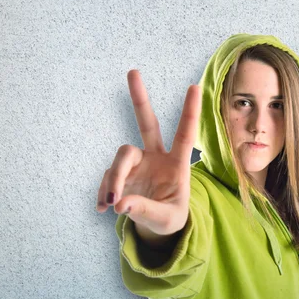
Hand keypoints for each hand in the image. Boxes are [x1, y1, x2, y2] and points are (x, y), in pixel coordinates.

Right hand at [96, 70, 200, 236]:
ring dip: (114, 178)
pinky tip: (103, 208)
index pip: (185, 135)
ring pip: (121, 157)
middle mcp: (156, 157)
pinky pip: (108, 178)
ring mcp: (137, 164)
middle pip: (147, 123)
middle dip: (140, 98)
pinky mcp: (120, 174)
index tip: (195, 87)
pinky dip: (104, 193)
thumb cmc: (169, 219)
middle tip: (133, 72)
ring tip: (112, 203)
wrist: (156, 227)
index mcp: (177, 165)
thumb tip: (120, 203)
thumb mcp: (166, 220)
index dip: (189, 113)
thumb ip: (145, 211)